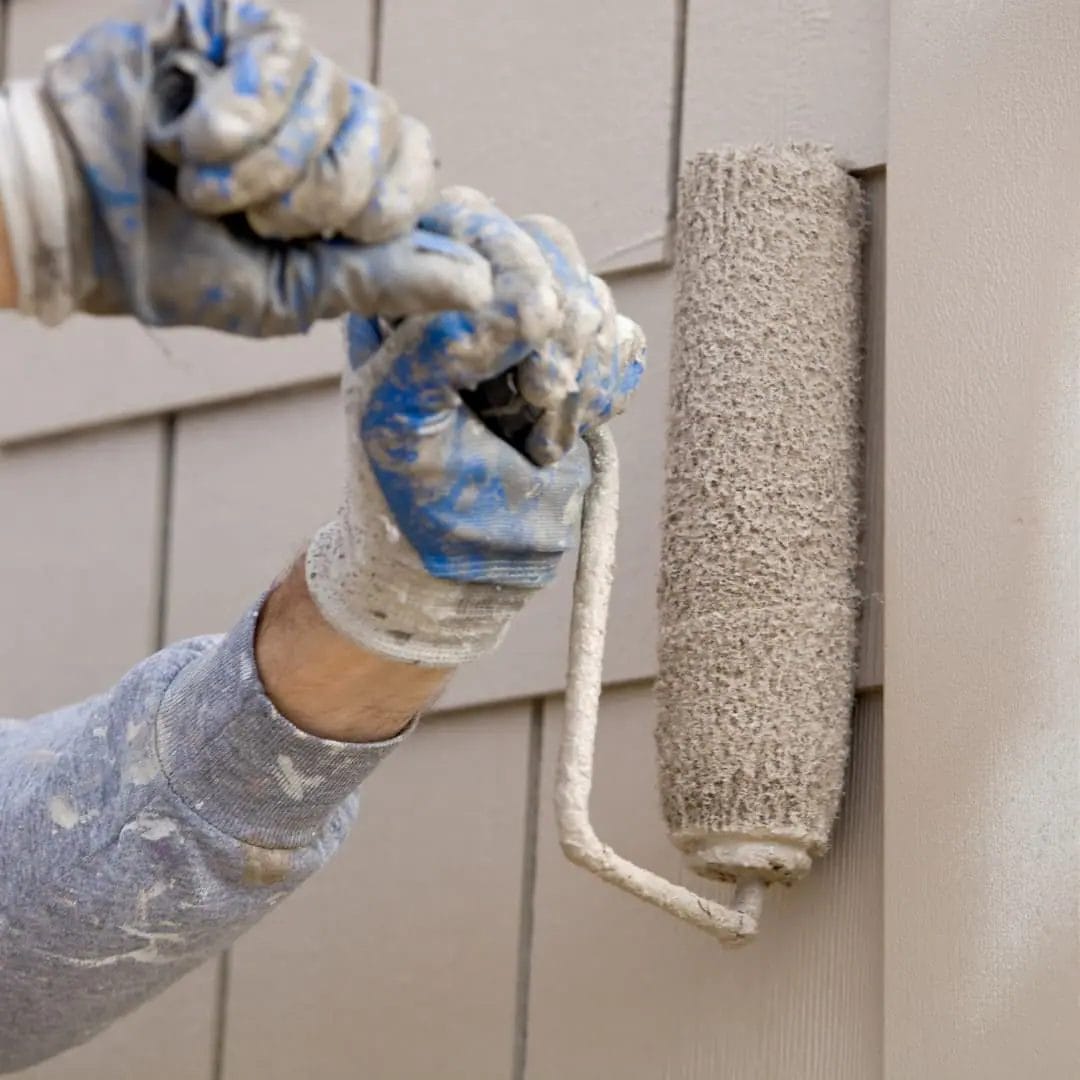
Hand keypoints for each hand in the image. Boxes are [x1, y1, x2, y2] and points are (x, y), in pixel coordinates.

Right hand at [0, 1, 490, 330]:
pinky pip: (280, 48)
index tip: (312, 236)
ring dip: (262, 162)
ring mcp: (282, 71)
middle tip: (248, 216)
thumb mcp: (296, 292)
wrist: (75, 224)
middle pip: (383, 130)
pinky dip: (238, 107)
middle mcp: (328, 122)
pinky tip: (190, 134)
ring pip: (333, 92)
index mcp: (352, 186)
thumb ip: (387, 282)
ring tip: (201, 182)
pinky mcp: (232, 26)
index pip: (418, 170)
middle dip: (313, 193)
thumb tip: (483, 287)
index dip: (379, 207)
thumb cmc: (182, 266)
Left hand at [305, 190, 645, 665]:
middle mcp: (470, 299)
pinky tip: (564, 433)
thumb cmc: (416, 496)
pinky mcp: (581, 366)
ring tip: (537, 434)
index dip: (505, 263)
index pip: (466, 217)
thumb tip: (520, 301)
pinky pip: (623, 338)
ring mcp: (530, 331)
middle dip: (552, 328)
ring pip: (589, 292)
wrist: (472, 566)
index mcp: (406, 294)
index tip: (526, 327)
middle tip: (535, 396)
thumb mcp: (400, 416)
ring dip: (577, 373)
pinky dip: (607, 390)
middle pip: (541, 243)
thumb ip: (438, 344)